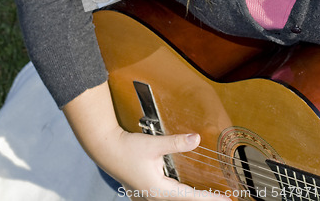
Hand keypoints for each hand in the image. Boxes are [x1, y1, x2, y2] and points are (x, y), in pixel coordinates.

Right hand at [106, 128, 229, 200]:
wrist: (106, 149)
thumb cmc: (127, 148)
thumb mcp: (154, 144)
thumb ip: (176, 142)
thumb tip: (197, 139)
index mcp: (158, 189)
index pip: (190, 197)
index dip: (209, 199)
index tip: (227, 200)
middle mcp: (154, 197)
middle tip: (222, 199)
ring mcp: (148, 196)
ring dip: (191, 199)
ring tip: (207, 196)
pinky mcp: (145, 192)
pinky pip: (167, 198)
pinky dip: (179, 196)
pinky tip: (183, 192)